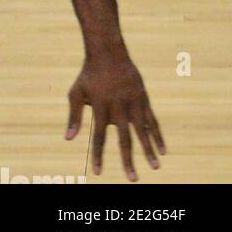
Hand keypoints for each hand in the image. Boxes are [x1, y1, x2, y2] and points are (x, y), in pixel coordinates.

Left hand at [66, 52, 164, 179]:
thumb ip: (74, 116)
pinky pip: (152, 121)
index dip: (98, 155)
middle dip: (127, 160)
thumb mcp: (76, 92)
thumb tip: (68, 138)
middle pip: (124, 139)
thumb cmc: (89, 75)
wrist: (108, 52)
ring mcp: (133, 104)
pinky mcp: (143, 100)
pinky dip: (157, 135)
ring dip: (149, 150)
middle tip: (132, 179)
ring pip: (142, 132)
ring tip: (155, 167)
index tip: (98, 172)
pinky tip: (163, 150)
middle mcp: (118, 108)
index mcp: (100, 108)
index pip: (98, 137)